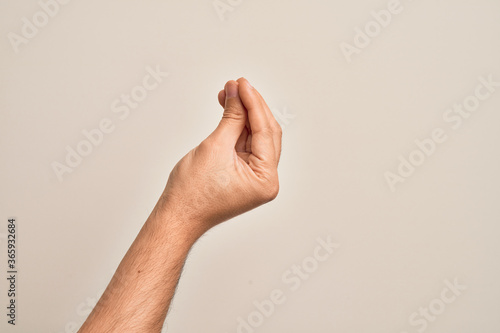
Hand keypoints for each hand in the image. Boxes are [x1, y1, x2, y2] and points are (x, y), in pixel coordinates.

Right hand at [157, 78, 281, 232]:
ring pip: (254, 136)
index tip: (242, 84)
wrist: (177, 215)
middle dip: (250, 107)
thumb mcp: (215, 147)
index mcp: (266, 179)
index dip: (254, 104)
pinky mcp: (244, 174)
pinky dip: (237, 127)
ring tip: (228, 93)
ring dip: (243, 114)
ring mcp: (255, 177)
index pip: (265, 132)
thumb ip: (232, 117)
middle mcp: (266, 179)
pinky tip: (229, 108)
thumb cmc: (193, 193)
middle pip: (265, 133)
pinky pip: (244, 144)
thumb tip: (237, 92)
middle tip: (237, 84)